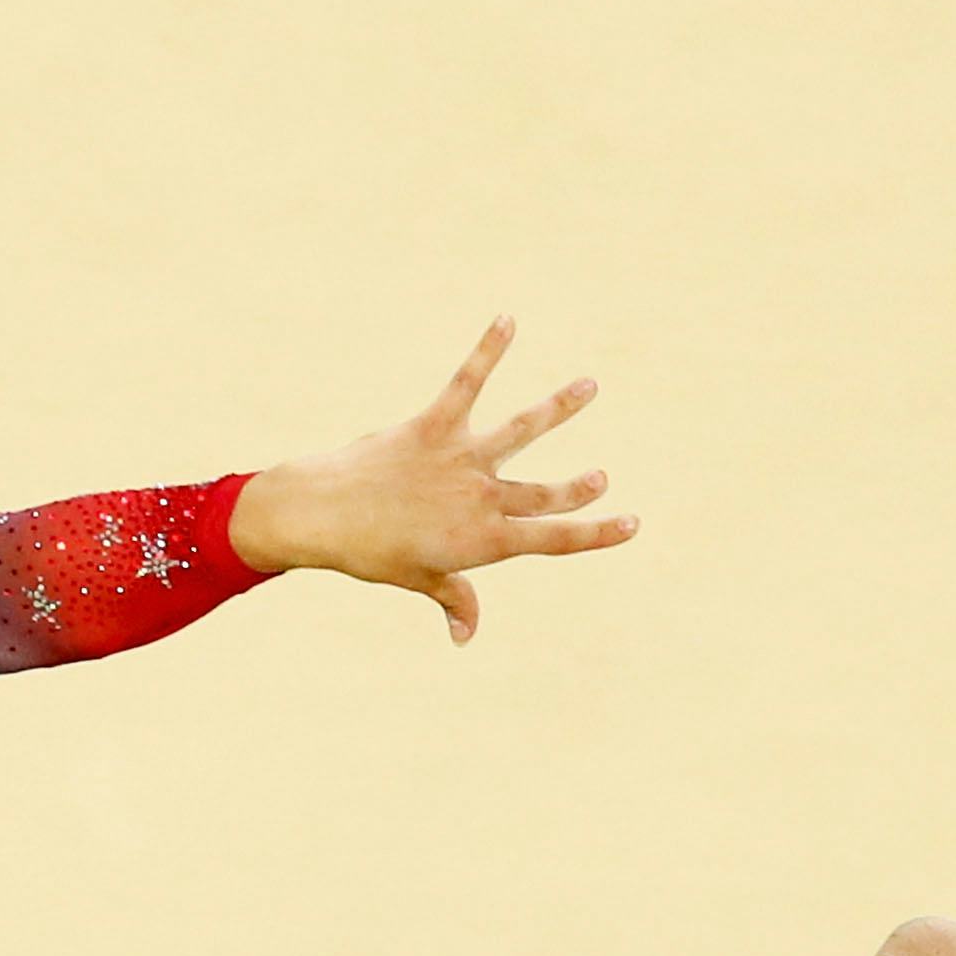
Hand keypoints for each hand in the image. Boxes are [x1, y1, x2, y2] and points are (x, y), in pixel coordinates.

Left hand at [227, 319, 639, 644]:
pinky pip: (468, 381)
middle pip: (544, 492)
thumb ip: (453, 599)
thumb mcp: (417, 579)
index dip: (597, 533)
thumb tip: (465, 636)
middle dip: (578, 487)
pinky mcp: (435, 425)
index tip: (633, 523)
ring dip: (559, 407)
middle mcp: (481, 498)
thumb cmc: (369, 553)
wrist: (322, 515)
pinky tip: (508, 320)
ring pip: (522, 429)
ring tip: (589, 385)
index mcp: (482, 541)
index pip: (553, 539)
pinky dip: (488, 349)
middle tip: (600, 478)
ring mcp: (461, 459)